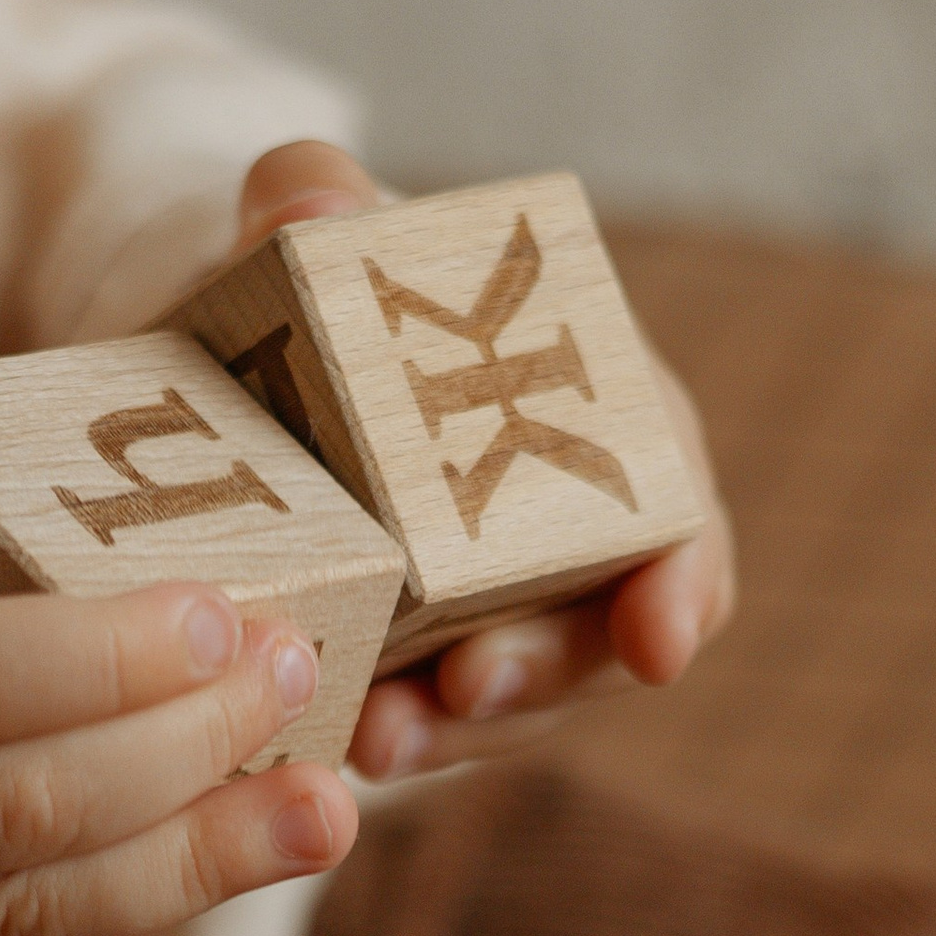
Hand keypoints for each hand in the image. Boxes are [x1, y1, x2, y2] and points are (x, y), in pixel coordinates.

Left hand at [221, 141, 737, 781]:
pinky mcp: (424, 668)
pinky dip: (391, 736)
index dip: (682, 588)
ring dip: (454, 734)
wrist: (253, 367)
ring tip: (376, 742)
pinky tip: (332, 743)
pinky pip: (424, 722)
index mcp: (605, 430)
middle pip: (600, 641)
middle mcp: (574, 541)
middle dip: (544, 677)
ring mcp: (501, 616)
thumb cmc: (337, 292)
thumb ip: (322, 199)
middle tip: (469, 688)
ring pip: (511, 705)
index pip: (680, 523)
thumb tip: (307, 192)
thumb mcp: (328, 238)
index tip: (658, 641)